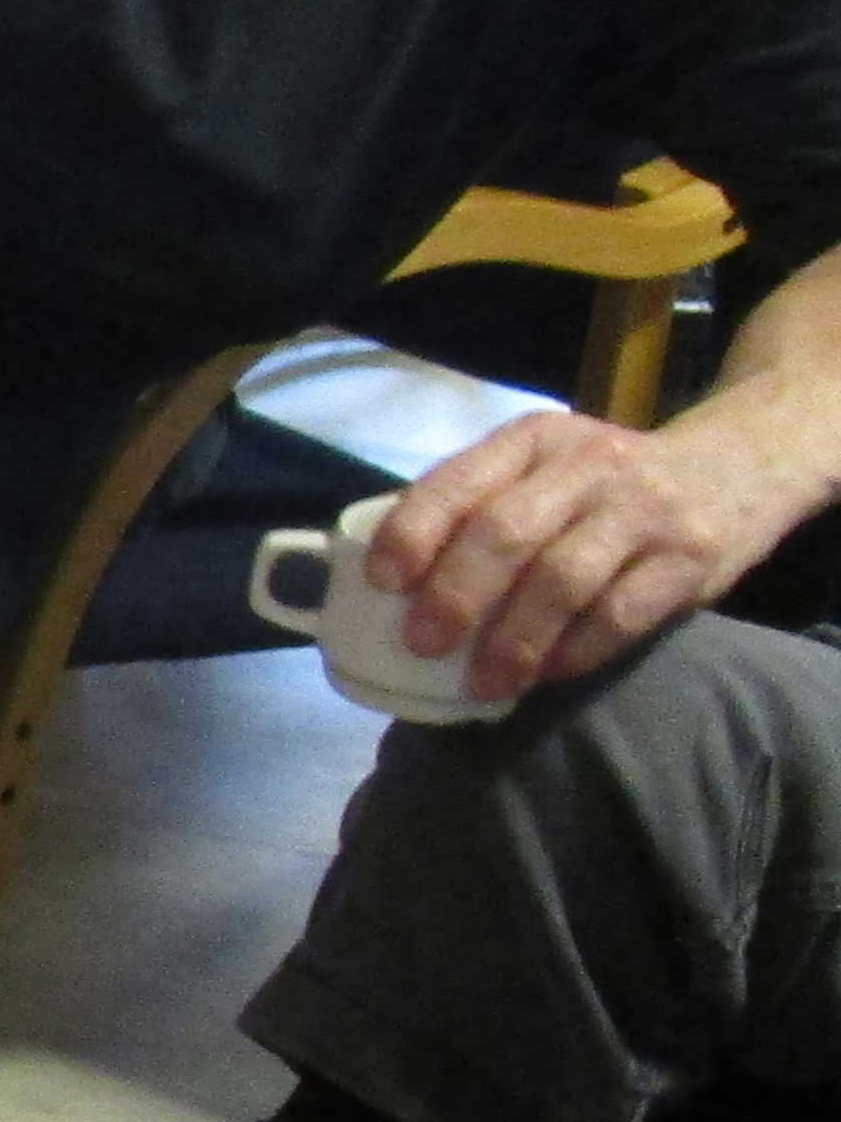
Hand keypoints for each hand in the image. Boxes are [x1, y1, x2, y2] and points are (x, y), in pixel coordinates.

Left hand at [373, 405, 799, 700]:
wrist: (737, 465)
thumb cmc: (606, 484)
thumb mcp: (543, 467)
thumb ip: (478, 506)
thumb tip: (385, 584)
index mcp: (532, 440)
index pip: (457, 482)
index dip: (413, 534)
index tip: (384, 583)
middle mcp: (587, 464)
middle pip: (506, 533)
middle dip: (455, 596)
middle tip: (424, 645)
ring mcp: (644, 508)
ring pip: (562, 580)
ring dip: (514, 640)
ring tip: (485, 682)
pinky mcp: (691, 556)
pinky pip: (620, 615)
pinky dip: (575, 652)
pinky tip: (548, 674)